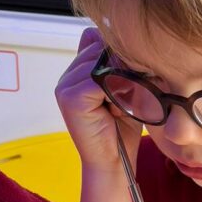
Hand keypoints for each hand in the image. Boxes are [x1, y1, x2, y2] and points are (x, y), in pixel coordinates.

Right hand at [55, 27, 141, 170]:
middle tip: (133, 92)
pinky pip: (97, 79)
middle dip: (121, 65)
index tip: (135, 74)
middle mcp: (68, 76)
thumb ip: (124, 66)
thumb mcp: (128, 89)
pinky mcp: (70, 98)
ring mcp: (65, 86)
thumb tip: (135, 40)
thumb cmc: (124, 129)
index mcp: (78, 71)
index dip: (118, 53)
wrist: (115, 162)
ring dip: (120, 79)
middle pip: (98, 47)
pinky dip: (114, 90)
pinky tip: (118, 108)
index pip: (96, 39)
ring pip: (99, 62)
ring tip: (124, 103)